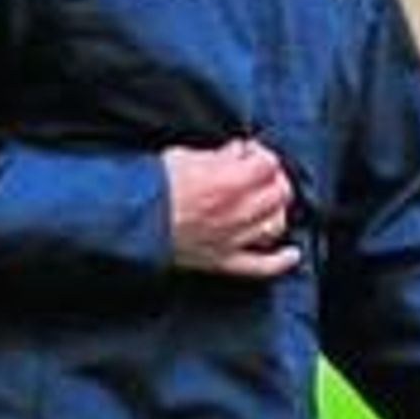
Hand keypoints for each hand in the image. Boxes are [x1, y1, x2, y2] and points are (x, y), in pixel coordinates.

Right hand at [162, 138, 300, 278]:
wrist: (128, 220)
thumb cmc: (152, 187)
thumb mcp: (184, 156)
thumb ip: (218, 155)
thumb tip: (237, 151)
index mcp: (229, 182)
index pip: (268, 163)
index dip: (260, 154)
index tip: (248, 153)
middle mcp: (237, 211)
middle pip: (279, 193)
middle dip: (273, 179)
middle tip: (260, 175)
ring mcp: (233, 238)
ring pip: (275, 225)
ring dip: (275, 212)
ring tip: (268, 203)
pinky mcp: (223, 260)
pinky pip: (261, 266)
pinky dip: (280, 261)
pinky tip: (291, 254)